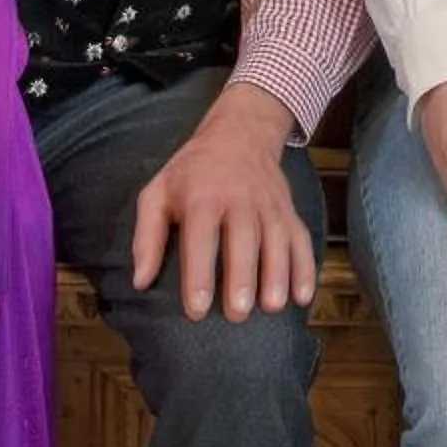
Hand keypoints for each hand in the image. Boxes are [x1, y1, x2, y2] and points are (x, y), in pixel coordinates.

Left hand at [131, 83, 315, 321]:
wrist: (240, 133)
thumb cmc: (192, 172)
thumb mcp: (158, 192)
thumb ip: (147, 237)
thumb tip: (140, 282)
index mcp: (202, 196)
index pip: (201, 236)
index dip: (199, 273)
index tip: (196, 309)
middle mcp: (239, 198)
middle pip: (244, 238)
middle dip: (243, 276)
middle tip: (238, 313)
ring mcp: (269, 204)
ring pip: (277, 239)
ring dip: (278, 273)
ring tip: (273, 307)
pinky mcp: (289, 210)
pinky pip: (301, 238)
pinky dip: (306, 267)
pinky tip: (304, 295)